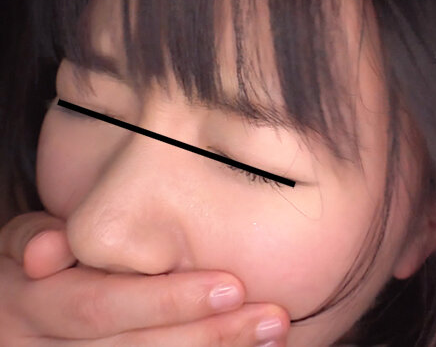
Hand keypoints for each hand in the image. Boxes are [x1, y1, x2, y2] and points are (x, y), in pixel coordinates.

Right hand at [0, 211, 289, 345]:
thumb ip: (36, 238)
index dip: (166, 300)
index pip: (100, 307)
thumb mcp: (22, 246)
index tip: (233, 285)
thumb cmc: (35, 270)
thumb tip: (48, 249)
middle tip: (272, 317)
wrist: (15, 318)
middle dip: (207, 335)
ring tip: (272, 337)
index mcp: (28, 309)